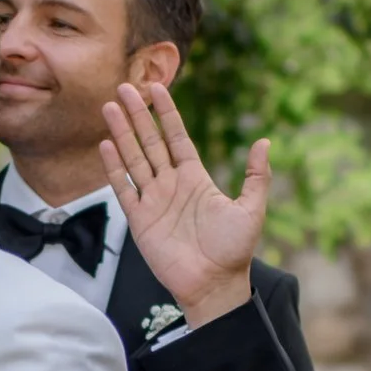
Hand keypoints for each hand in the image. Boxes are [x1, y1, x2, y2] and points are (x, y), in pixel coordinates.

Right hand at [98, 82, 268, 325]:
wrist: (214, 285)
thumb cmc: (234, 250)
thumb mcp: (252, 209)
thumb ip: (257, 176)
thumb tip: (264, 142)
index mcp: (195, 178)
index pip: (177, 137)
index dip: (167, 112)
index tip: (157, 87)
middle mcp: (171, 184)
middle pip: (150, 141)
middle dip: (138, 115)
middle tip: (125, 86)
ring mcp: (153, 201)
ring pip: (133, 159)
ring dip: (122, 134)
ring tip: (110, 107)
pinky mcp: (140, 220)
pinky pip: (123, 189)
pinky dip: (114, 168)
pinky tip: (106, 145)